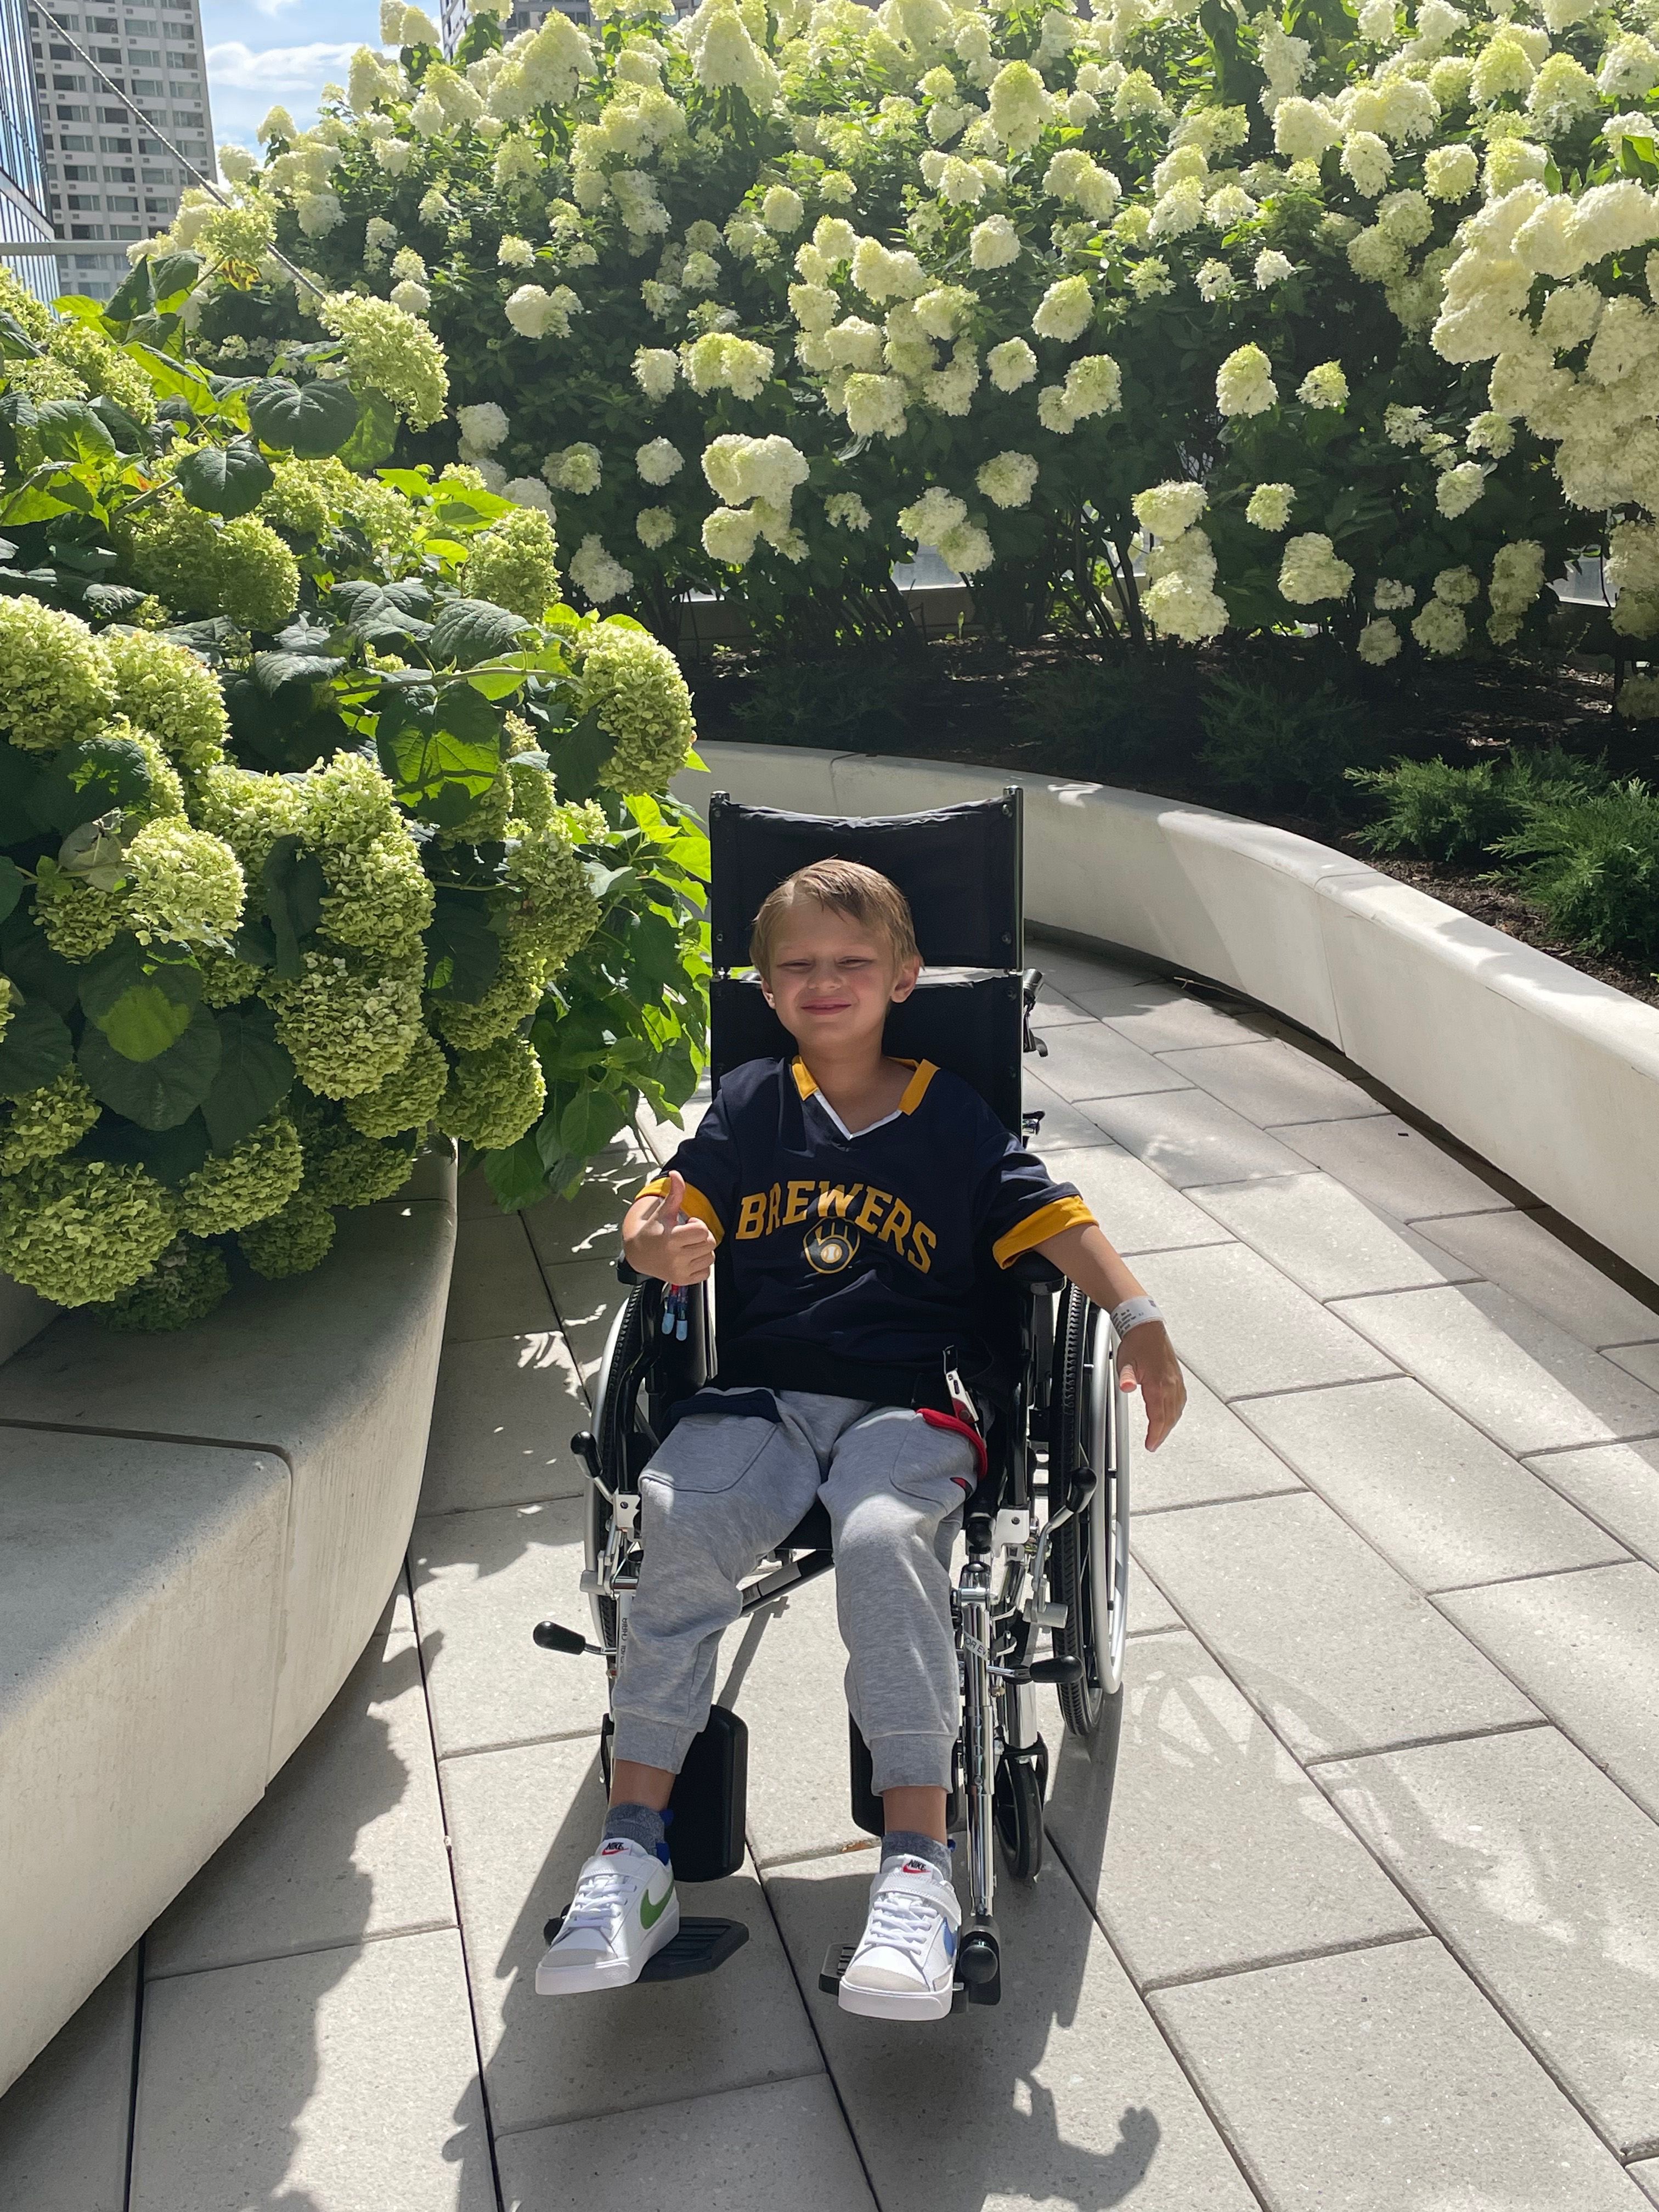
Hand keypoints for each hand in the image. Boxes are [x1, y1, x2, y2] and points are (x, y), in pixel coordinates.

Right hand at [625, 1172, 715, 1284]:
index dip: (698, 1225)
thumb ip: (675, 1193)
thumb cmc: (654, 1230)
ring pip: (710, 1257)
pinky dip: (701, 1265)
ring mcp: (680, 1271)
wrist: (639, 1254)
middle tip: (688, 1236)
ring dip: (703, 1250)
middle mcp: (675, 1257)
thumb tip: (676, 1174)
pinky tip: (689, 1258)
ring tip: (688, 1247)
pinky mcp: (683, 1281)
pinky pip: (706, 1272)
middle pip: (710, 1243)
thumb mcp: (664, 1211)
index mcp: (671, 1239)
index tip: (687, 1225)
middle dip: (702, 1237)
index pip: (703, 1230)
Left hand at [1116, 1320, 1184, 1451]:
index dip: (1155, 1433)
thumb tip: (1127, 1386)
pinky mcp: (1177, 1377)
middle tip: (1154, 1443)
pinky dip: (1176, 1411)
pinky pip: (1180, 1400)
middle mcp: (1171, 1384)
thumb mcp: (1125, 1362)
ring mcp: (1176, 1380)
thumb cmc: (1136, 1343)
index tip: (1151, 1444)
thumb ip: (1126, 1377)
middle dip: (1162, 1433)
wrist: (1147, 1327)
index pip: (1159, 1416)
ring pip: (1177, 1409)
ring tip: (1161, 1433)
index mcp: (1159, 1383)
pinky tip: (1172, 1414)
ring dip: (1170, 1424)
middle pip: (1170, 1416)